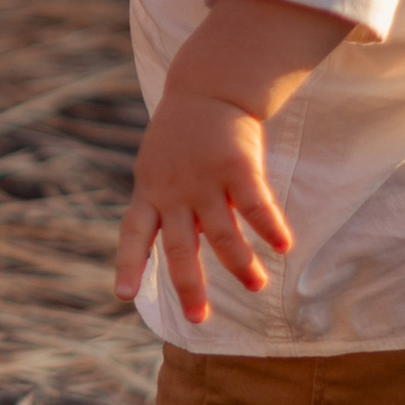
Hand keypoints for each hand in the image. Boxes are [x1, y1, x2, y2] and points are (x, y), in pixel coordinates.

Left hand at [114, 91, 295, 322]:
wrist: (207, 87)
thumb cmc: (181, 137)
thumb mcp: (156, 169)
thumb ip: (164, 209)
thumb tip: (177, 258)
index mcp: (149, 193)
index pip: (133, 234)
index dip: (128, 265)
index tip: (122, 296)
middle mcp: (174, 192)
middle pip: (178, 248)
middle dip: (189, 285)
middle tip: (198, 318)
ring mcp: (205, 180)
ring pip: (221, 234)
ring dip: (240, 265)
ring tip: (257, 286)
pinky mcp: (236, 167)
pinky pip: (255, 205)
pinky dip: (269, 228)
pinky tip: (282, 246)